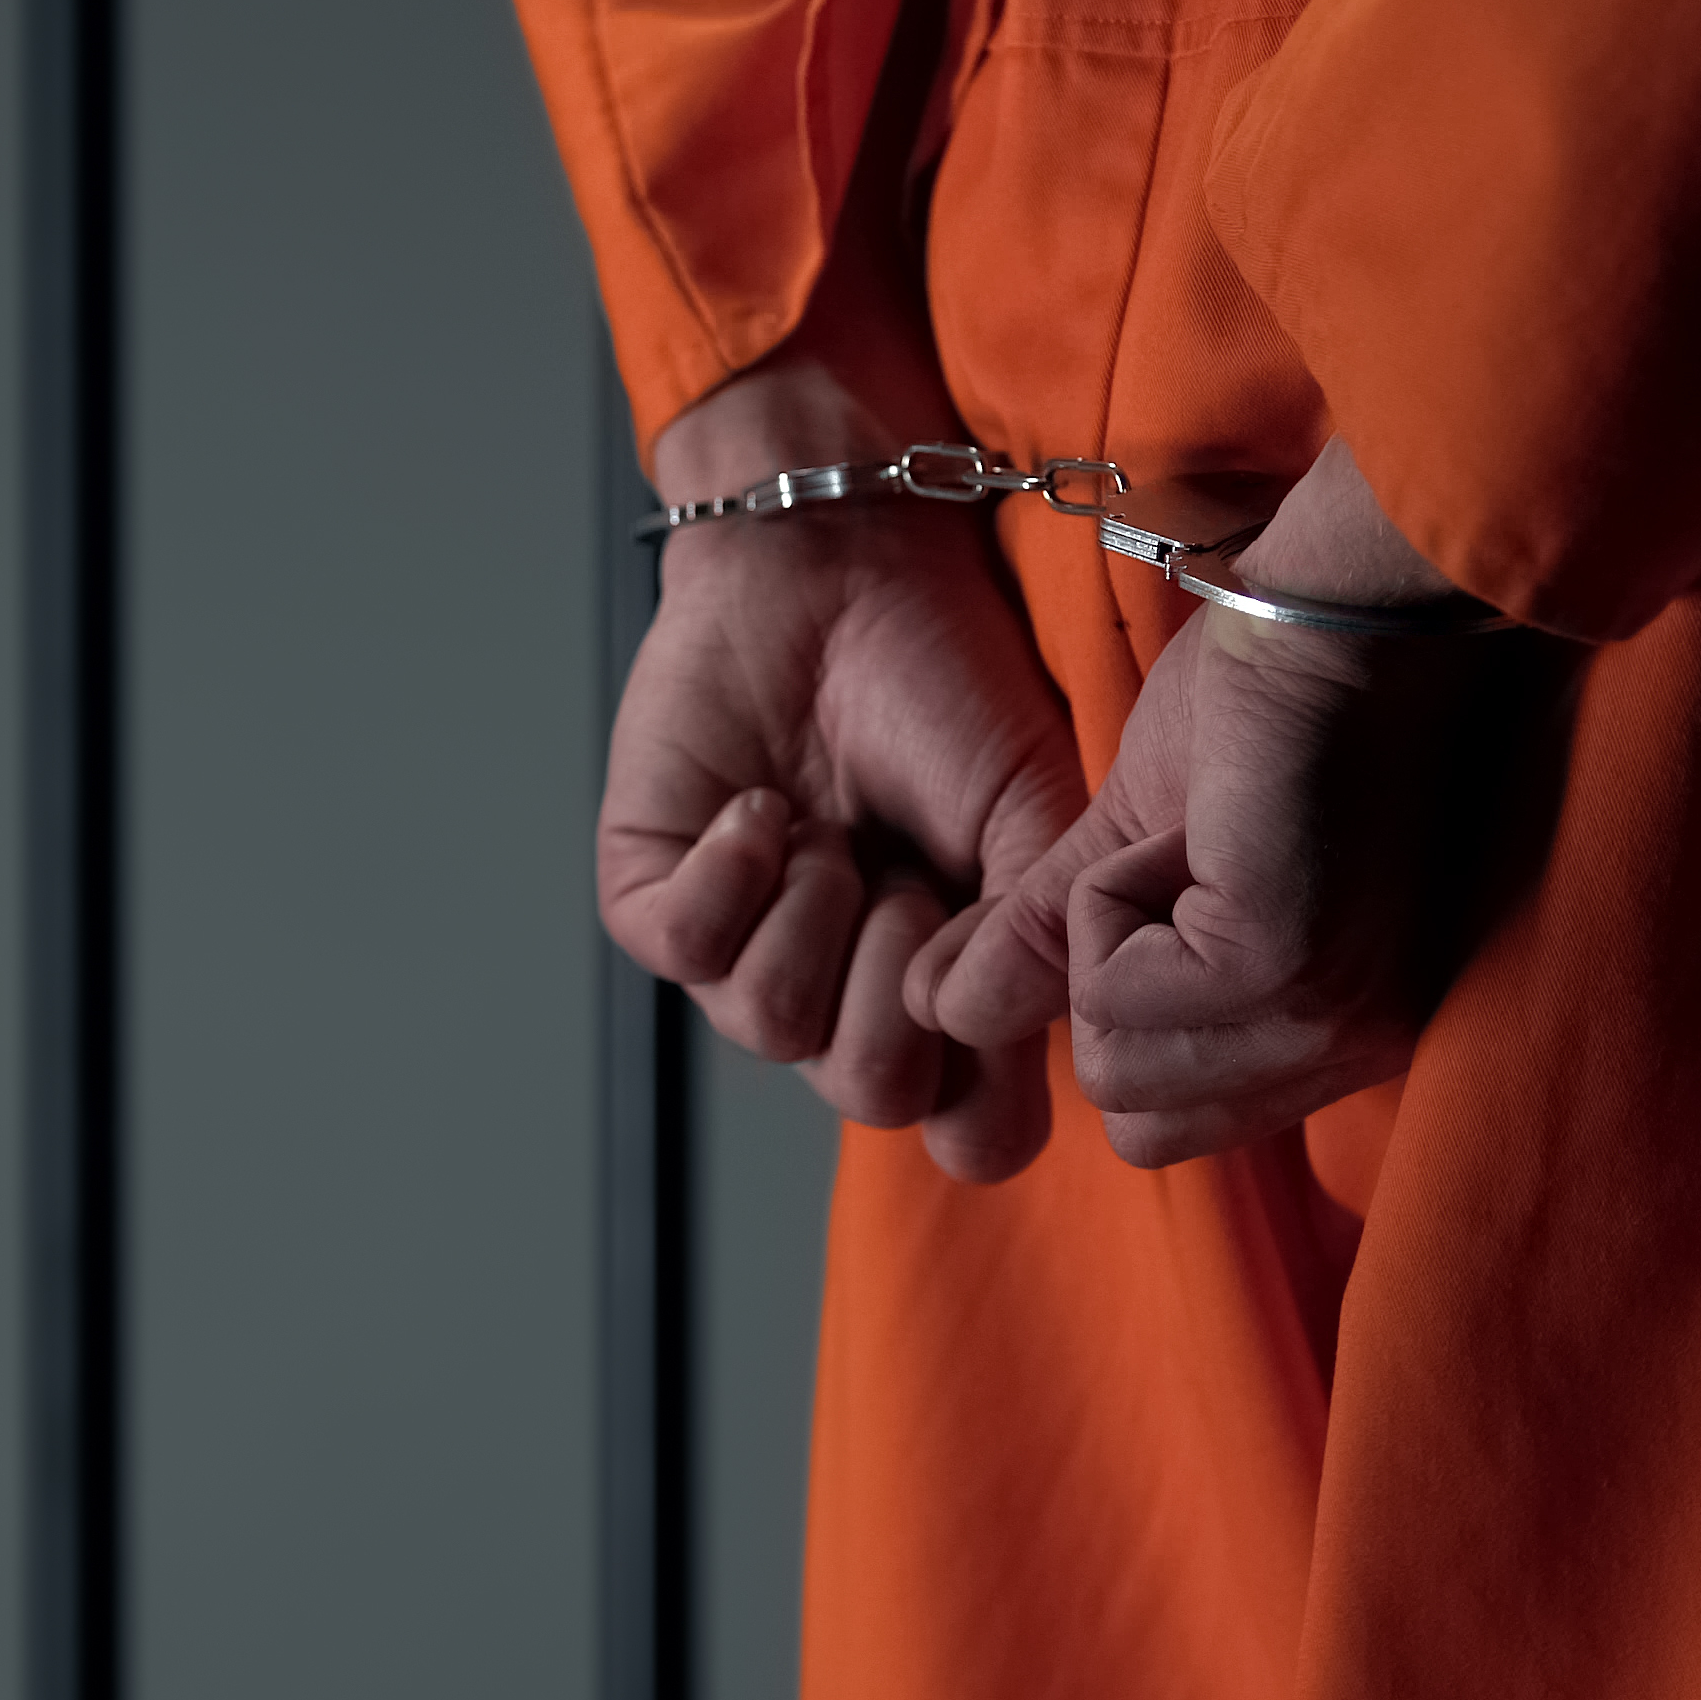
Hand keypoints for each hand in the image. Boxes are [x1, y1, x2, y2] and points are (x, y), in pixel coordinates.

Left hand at [601, 356, 1084, 1182]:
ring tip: (831, 823)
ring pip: (773, 1024)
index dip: (986, 1080)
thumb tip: (993, 1040)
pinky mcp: (657, 900)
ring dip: (820, 906)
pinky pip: (684, 950)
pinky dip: (733, 872)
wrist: (843, 565)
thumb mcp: (1040, 810)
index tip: (994, 967)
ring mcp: (748, 952)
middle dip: (902, 973)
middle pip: (872, 1093)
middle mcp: (848, 993)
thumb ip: (1044, 941)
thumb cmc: (946, 679)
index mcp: (950, 993)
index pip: (973, 1134)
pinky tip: (761, 808)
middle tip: (909, 870)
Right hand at [921, 443, 1544, 1167]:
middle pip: (1138, 1122)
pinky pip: (1110, 990)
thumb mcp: (1129, 850)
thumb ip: (1050, 944)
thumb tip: (942, 1014)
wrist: (1336, 607)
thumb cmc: (1265, 704)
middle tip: (1181, 867)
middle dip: (1112, 992)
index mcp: (1333, 1042)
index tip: (1174, 891)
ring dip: (1114, 937)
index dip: (1123, 1009)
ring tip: (1196, 840)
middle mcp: (1349, 1052)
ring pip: (1117, 1066)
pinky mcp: (1283, 967)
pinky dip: (1113, 892)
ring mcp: (1325, 1018)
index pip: (1164, 1127)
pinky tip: (1196, 822)